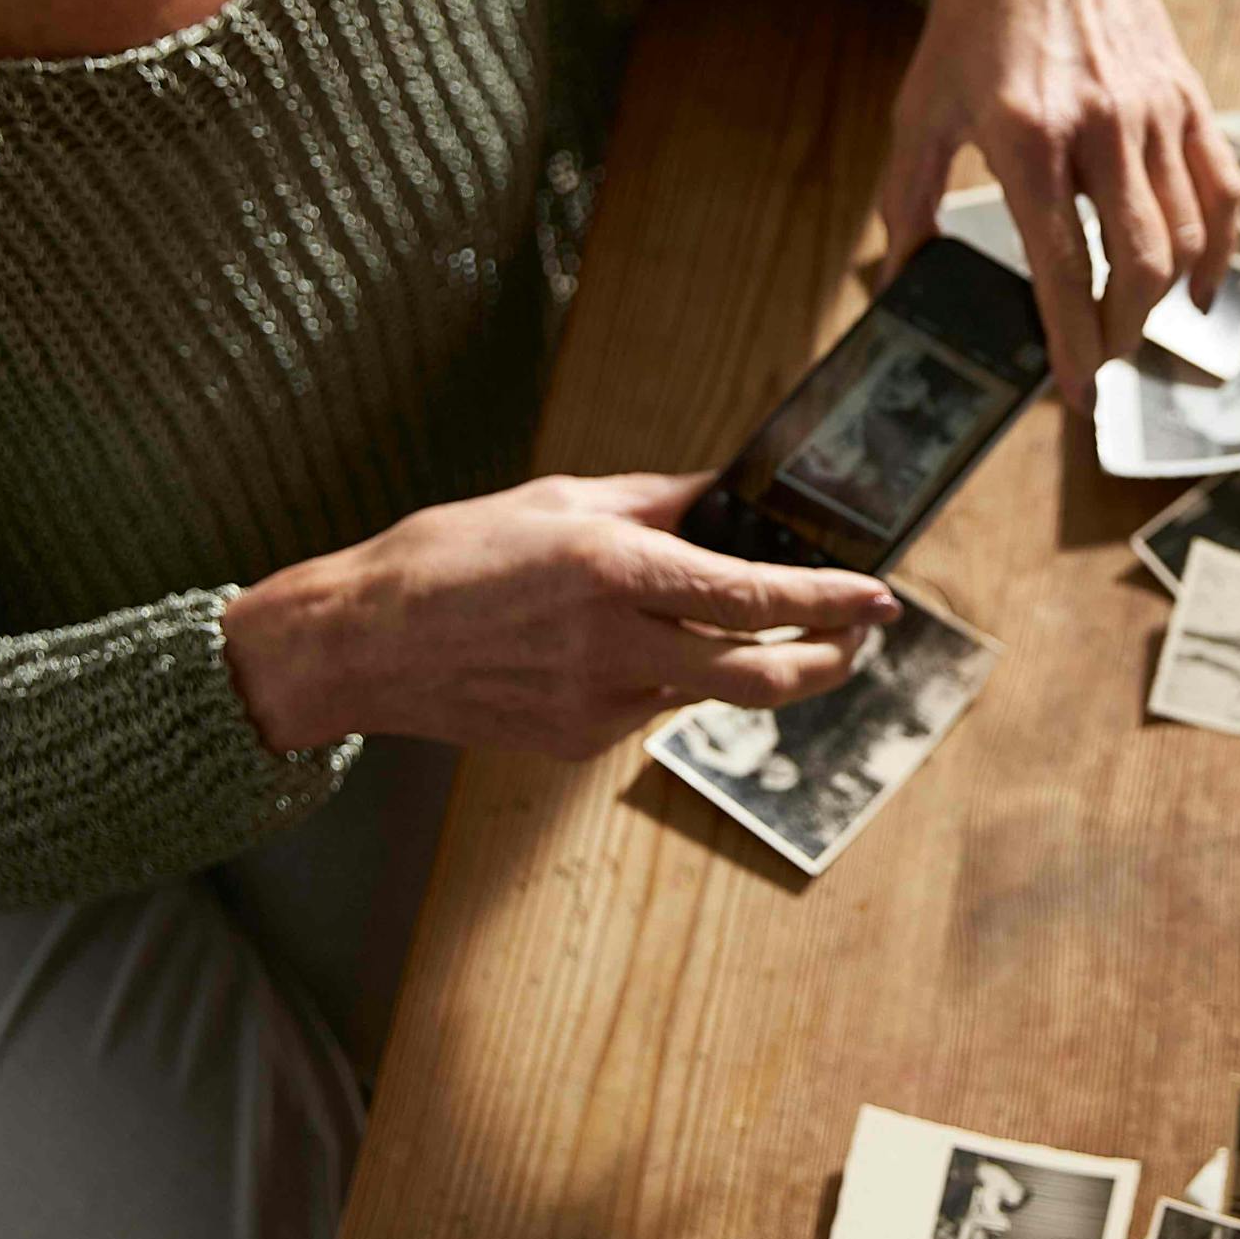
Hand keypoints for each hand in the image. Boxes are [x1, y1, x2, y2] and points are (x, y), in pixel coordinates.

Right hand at [220, 472, 897, 758]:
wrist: (360, 642)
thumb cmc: (448, 557)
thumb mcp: (558, 499)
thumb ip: (654, 501)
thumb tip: (724, 495)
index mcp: (614, 571)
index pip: (754, 596)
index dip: (830, 601)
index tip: (879, 596)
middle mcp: (614, 646)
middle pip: (761, 678)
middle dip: (827, 663)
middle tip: (856, 640)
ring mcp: (595, 706)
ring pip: (703, 692)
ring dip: (738, 664)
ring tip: (737, 627)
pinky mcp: (574, 743)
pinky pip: (647, 709)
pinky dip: (660, 677)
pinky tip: (620, 648)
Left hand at [878, 0, 1239, 405]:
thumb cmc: (973, 19)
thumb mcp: (921, 107)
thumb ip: (908, 201)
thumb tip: (902, 282)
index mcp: (1027, 135)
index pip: (1062, 265)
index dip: (1073, 341)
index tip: (1075, 394)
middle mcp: (1100, 126)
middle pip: (1137, 265)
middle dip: (1122, 333)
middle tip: (1100, 362)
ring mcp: (1153, 110)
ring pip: (1184, 236)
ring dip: (1162, 301)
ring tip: (1131, 328)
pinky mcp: (1187, 96)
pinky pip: (1221, 190)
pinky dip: (1218, 250)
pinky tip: (1197, 290)